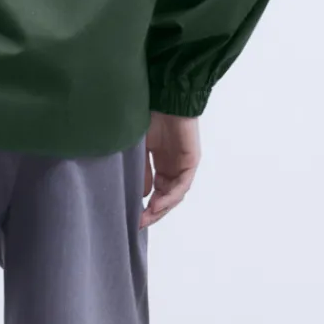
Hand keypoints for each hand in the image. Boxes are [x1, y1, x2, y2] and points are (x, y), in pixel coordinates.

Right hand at [141, 111, 199, 227]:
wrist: (165, 99)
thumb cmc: (150, 118)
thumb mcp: (140, 149)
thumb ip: (143, 172)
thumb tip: (143, 195)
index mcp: (161, 164)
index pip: (156, 192)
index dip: (145, 206)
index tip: (132, 218)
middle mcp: (173, 167)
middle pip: (166, 198)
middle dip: (153, 213)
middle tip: (138, 224)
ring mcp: (183, 165)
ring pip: (175, 195)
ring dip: (161, 208)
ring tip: (146, 216)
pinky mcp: (191, 162)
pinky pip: (182, 185)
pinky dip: (170, 196)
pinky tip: (157, 203)